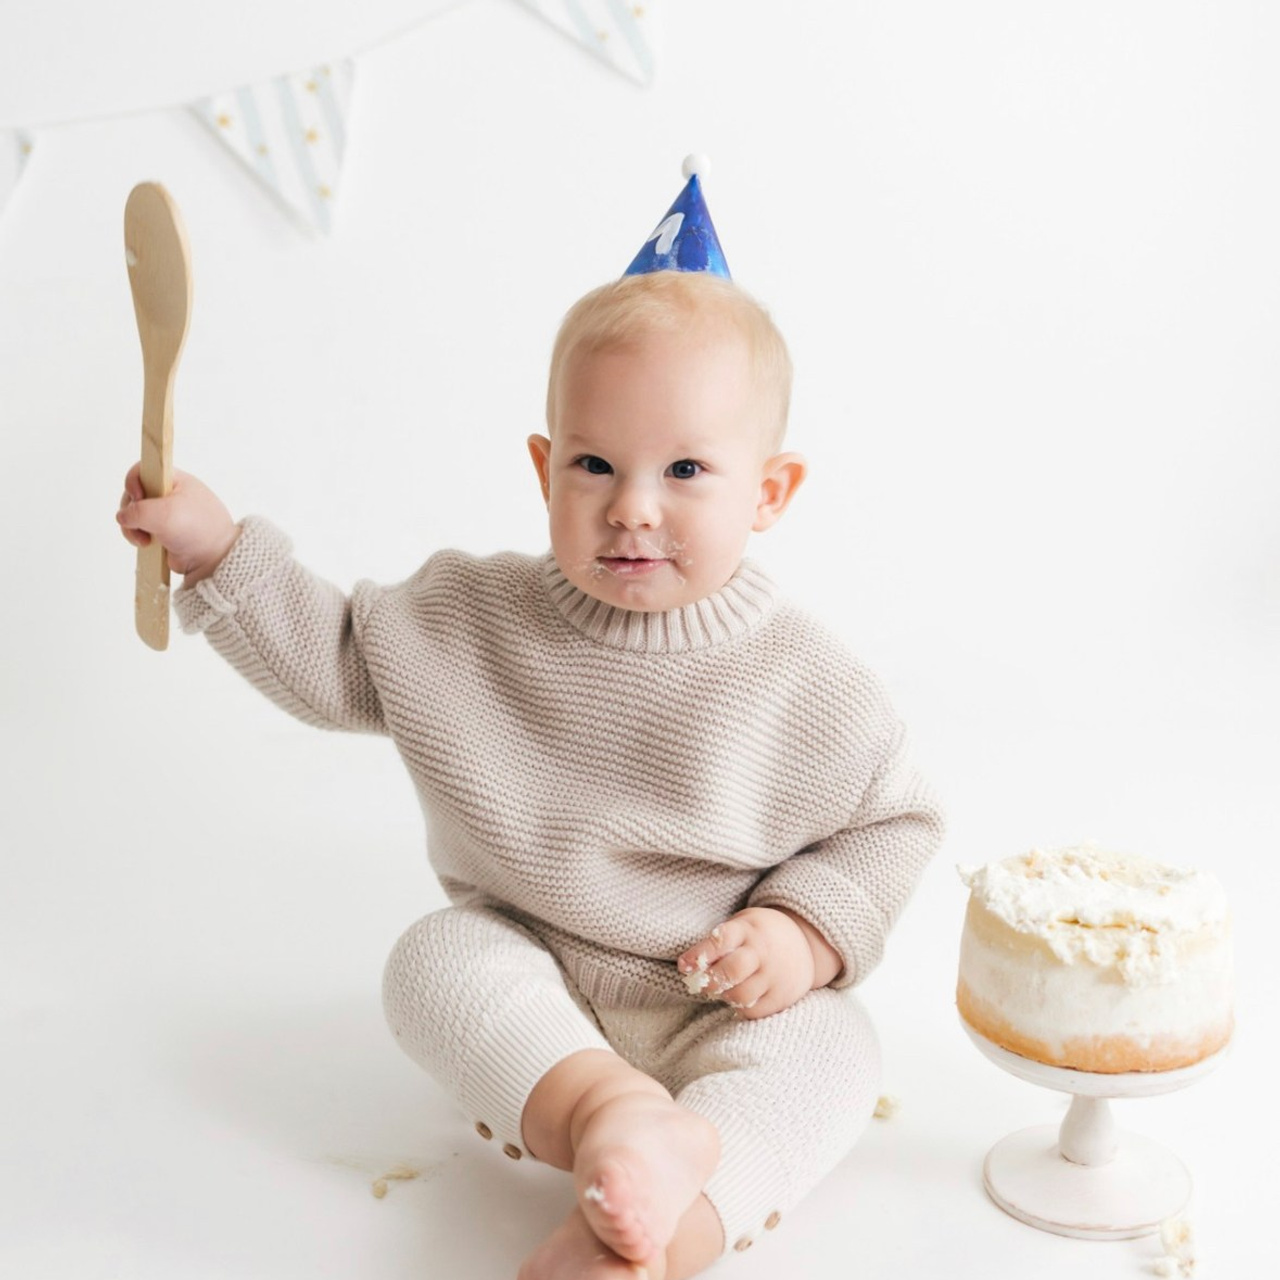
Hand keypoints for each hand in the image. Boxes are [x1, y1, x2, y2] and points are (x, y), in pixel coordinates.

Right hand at [116, 464, 239, 583]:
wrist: (213, 559)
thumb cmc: (198, 530)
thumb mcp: (165, 514)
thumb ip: (137, 511)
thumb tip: (124, 517)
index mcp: (175, 480)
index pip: (143, 469)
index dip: (133, 482)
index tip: (138, 497)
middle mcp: (169, 494)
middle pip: (134, 493)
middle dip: (132, 510)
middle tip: (140, 523)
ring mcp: (165, 513)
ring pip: (134, 513)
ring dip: (132, 526)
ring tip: (144, 539)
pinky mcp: (161, 530)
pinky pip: (139, 528)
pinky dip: (137, 535)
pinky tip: (146, 544)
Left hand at [677, 906, 842, 1019]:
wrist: (803, 943)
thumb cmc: (759, 934)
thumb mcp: (742, 926)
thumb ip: (718, 943)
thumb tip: (688, 967)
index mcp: (748, 929)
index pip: (720, 941)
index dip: (699, 955)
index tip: (684, 966)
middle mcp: (763, 952)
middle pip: (732, 971)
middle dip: (710, 981)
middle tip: (701, 983)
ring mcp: (775, 975)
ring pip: (741, 995)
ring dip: (723, 996)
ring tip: (721, 990)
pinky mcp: (782, 997)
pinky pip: (753, 1011)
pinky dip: (739, 1008)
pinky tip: (738, 998)